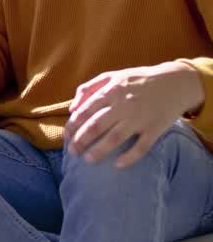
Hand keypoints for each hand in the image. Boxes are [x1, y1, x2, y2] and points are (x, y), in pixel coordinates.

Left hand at [65, 61, 204, 167]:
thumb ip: (89, 88)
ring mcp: (140, 118)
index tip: (66, 137)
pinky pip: (142, 146)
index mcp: (111, 91)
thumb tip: (72, 108)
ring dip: (100, 151)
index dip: (73, 126)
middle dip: (81, 141)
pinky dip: (130, 157)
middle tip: (73, 153)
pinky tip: (118, 165)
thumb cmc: (138, 80)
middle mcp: (124, 105)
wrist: (176, 82)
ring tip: (88, 160)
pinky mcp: (156, 128)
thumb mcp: (112, 76)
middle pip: (97, 126)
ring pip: (116, 137)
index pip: (85, 111)